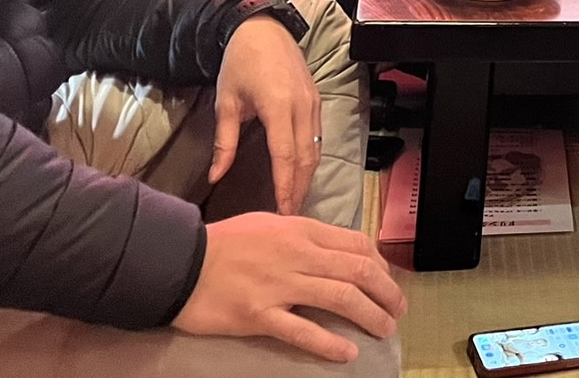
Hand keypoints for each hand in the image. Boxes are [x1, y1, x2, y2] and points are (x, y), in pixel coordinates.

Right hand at [173, 212, 406, 361]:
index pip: (356, 243)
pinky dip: (329, 343)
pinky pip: (302, 331)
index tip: (388, 282)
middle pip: (357, 271)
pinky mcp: (260, 315)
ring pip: (340, 298)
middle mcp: (297, 254)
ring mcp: (280, 285)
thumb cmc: (226, 242)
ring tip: (385, 329)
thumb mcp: (271, 224)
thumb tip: (338, 252)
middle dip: (386, 292)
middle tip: (398, 310)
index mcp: (301, 230)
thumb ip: (304, 236)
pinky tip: (346, 353)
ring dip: (370, 315)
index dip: (380, 265)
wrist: (180, 261)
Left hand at [212, 16, 320, 214]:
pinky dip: (312, 158)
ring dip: (307, 176)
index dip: (285, 186)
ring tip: (296, 199)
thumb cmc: (240, 62)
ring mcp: (313, 103)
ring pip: (317, 149)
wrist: (263, 29)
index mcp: (278, 107)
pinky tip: (302, 172)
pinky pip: (318, 136)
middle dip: (299, 188)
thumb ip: (224, 142)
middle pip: (306, 158)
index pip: (286, 156)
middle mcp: (302, 107)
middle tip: (290, 215)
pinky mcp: (317, 99)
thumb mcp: (226, 101)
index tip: (282, 212)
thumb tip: (216, 177)